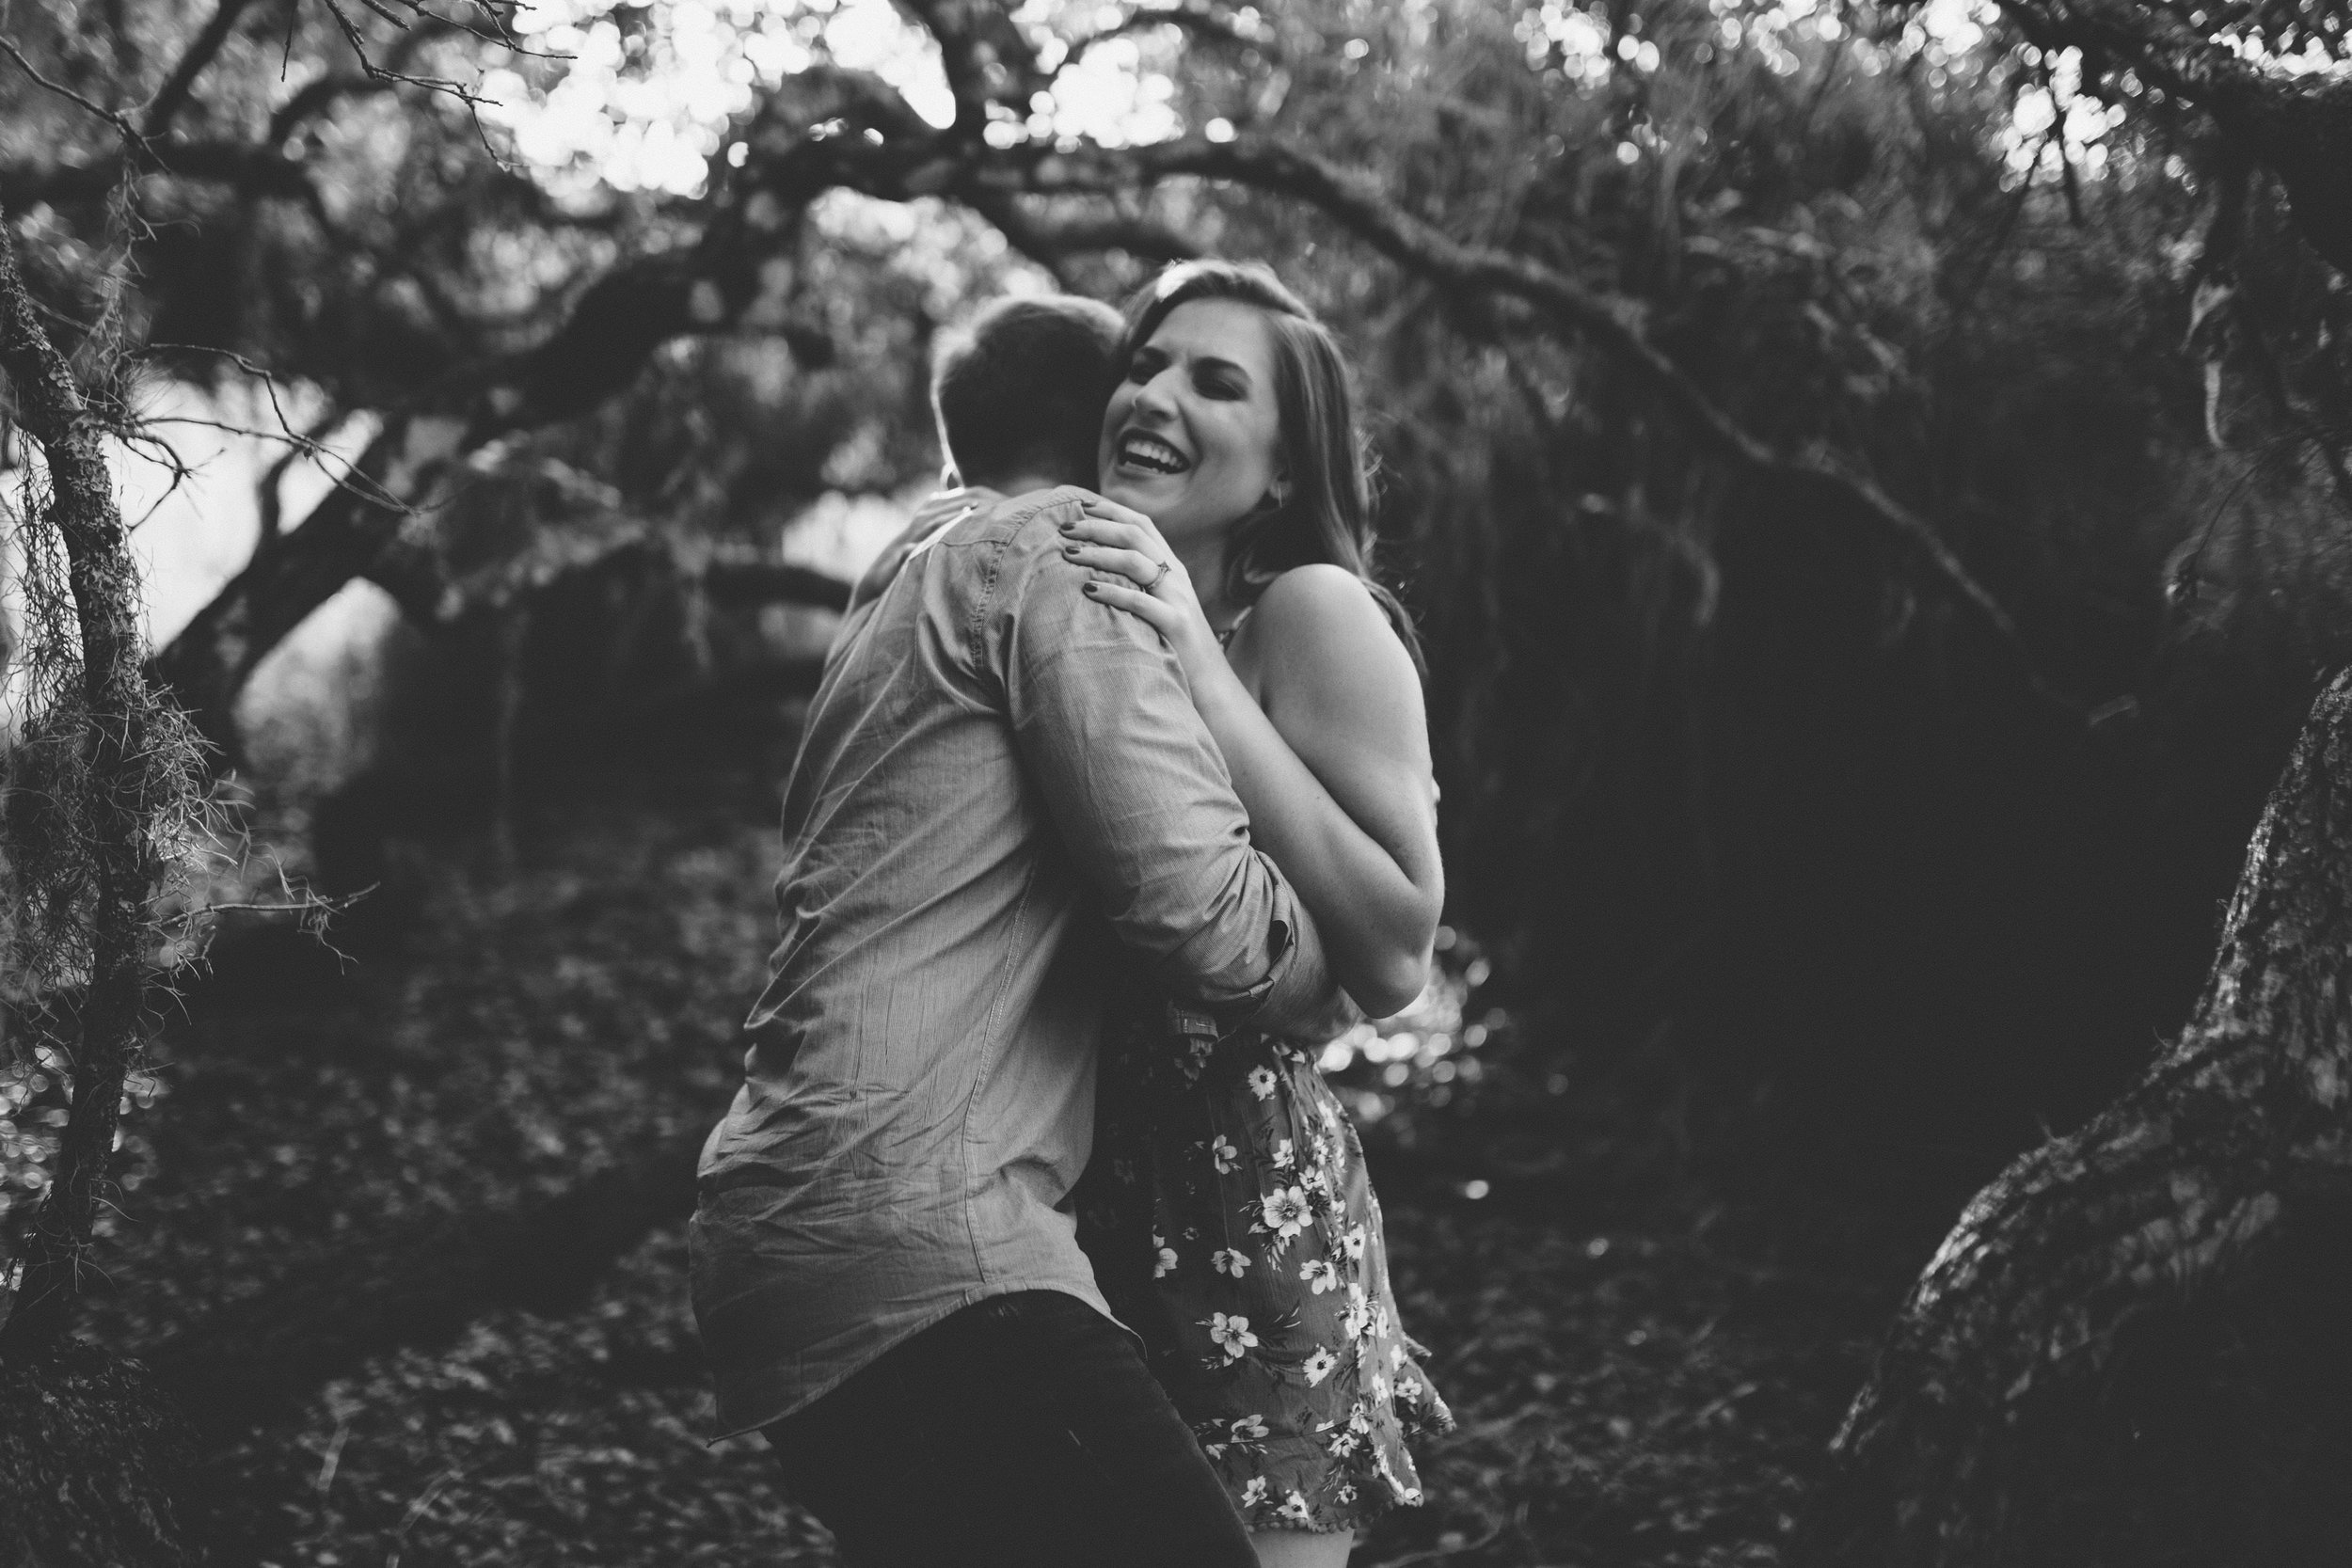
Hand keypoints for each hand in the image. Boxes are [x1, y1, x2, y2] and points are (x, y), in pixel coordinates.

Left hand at [1057, 495, 1228, 691]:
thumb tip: (1098, 567)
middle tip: (1064, 528)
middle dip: (1096, 526)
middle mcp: (1176, 576)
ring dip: (1098, 553)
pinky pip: (1139, 602)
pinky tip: (1088, 589)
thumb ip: (1140, 583)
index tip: (1080, 505)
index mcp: (1171, 567)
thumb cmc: (1176, 642)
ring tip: (1068, 554)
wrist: (1209, 680)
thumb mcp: (1161, 603)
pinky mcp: (1174, 624)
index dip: (1111, 510)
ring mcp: (1177, 598)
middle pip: (1134, 535)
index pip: (1142, 524)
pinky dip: (1111, 592)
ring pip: (1135, 561)